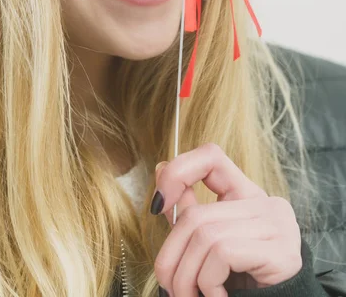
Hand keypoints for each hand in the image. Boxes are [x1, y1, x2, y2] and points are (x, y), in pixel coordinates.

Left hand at [151, 142, 301, 296]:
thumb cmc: (240, 284)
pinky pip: (223, 253)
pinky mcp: (283, 252)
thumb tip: (161, 168)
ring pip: (205, 236)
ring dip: (187, 277)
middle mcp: (266, 204)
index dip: (179, 172)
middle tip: (169, 287)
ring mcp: (277, 225)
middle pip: (197, 215)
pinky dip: (209, 282)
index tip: (158, 203)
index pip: (211, 157)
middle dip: (171, 257)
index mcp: (246, 196)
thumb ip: (189, 213)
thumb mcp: (209, 245)